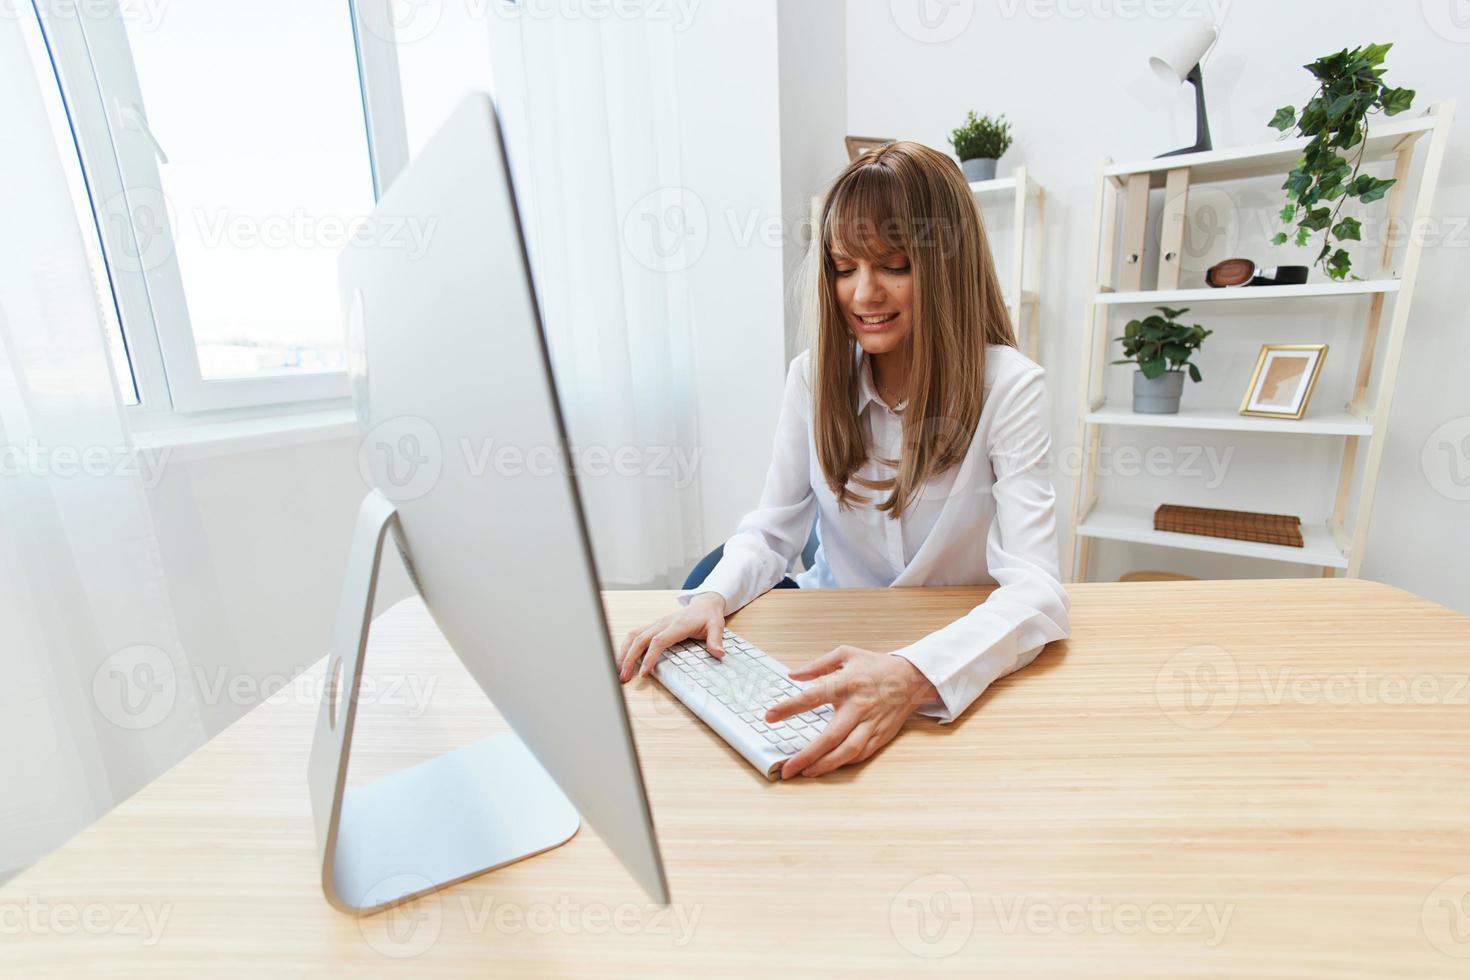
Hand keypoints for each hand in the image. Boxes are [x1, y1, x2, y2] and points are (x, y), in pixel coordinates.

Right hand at [617, 592, 726, 682]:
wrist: (704, 603)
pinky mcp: (653, 627)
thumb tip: (719, 654)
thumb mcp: (717, 626)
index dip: (649, 657)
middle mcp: (663, 623)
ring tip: (618, 670)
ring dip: (624, 652)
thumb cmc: (708, 616)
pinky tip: (622, 660)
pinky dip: (626, 647)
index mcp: (678, 625)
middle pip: (640, 639)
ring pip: (633, 636)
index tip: (643, 673)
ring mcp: (656, 624)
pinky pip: (634, 635)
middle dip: (629, 658)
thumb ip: (716, 640)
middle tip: (624, 677)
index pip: (659, 641)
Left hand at [764, 645, 937, 778]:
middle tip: (787, 768)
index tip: (769, 716)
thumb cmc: (875, 665)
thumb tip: (793, 674)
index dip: (790, 707)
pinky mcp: (880, 735)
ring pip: (847, 751)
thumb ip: (818, 665)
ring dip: (825, 765)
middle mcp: (858, 706)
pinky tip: (828, 766)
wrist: (911, 678)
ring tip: (806, 772)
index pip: (813, 697)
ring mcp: (871, 723)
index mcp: (847, 683)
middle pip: (830, 736)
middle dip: (807, 755)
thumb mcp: (846, 654)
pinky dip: (843, 762)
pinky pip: (861, 754)